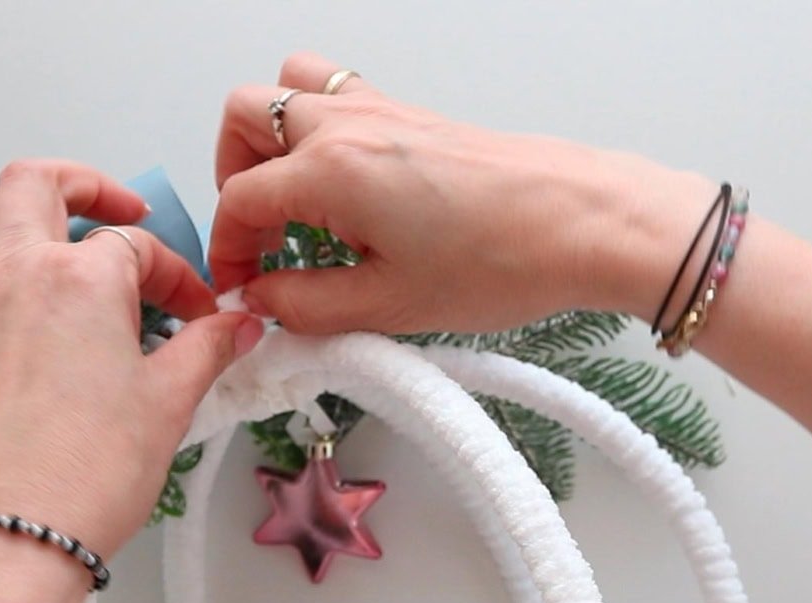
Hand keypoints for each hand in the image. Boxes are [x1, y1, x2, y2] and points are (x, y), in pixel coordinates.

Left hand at [0, 159, 263, 578]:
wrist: (15, 536)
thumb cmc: (89, 474)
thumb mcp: (170, 403)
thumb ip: (206, 350)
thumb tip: (238, 326)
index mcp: (81, 278)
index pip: (137, 249)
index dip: (176, 275)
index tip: (198, 312)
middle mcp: (13, 275)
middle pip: (36, 185)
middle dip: (84, 185)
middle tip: (119, 213)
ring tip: (28, 221)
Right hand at [210, 52, 713, 334]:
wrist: (583, 222)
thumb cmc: (502, 259)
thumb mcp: (388, 305)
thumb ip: (306, 306)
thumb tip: (263, 302)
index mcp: (330, 171)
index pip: (240, 200)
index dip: (228, 250)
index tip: (244, 288)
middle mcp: (348, 125)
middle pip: (246, 116)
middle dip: (233, 174)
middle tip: (258, 234)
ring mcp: (382, 110)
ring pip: (290, 88)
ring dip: (271, 137)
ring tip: (291, 199)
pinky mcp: (413, 114)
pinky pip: (339, 95)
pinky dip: (320, 133)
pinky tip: (346, 193)